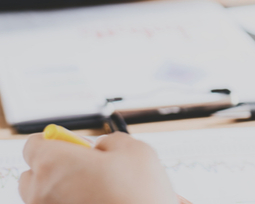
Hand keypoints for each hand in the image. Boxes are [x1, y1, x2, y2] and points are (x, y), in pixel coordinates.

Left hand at [19, 133, 177, 203]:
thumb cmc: (138, 195)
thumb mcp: (133, 150)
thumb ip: (109, 141)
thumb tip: (100, 147)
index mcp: (54, 164)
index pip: (33, 145)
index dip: (55, 140)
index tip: (72, 144)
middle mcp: (41, 193)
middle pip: (32, 175)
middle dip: (54, 168)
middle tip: (86, 167)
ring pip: (44, 198)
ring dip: (62, 191)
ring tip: (96, 191)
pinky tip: (98, 203)